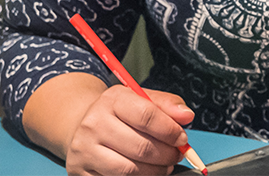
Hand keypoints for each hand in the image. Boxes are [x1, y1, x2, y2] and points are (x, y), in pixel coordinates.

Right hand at [65, 86, 196, 175]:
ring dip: (155, 171)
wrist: (84, 125)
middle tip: (175, 156)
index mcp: (112, 100)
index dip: (170, 131)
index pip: (146, 116)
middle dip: (167, 155)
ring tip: (163, 166)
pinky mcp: (82, 171)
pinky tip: (144, 172)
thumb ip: (167, 105)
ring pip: (129, 170)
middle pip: (141, 147)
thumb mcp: (141, 99)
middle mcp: (94, 124)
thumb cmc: (119, 114)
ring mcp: (85, 150)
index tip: (181, 139)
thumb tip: (186, 116)